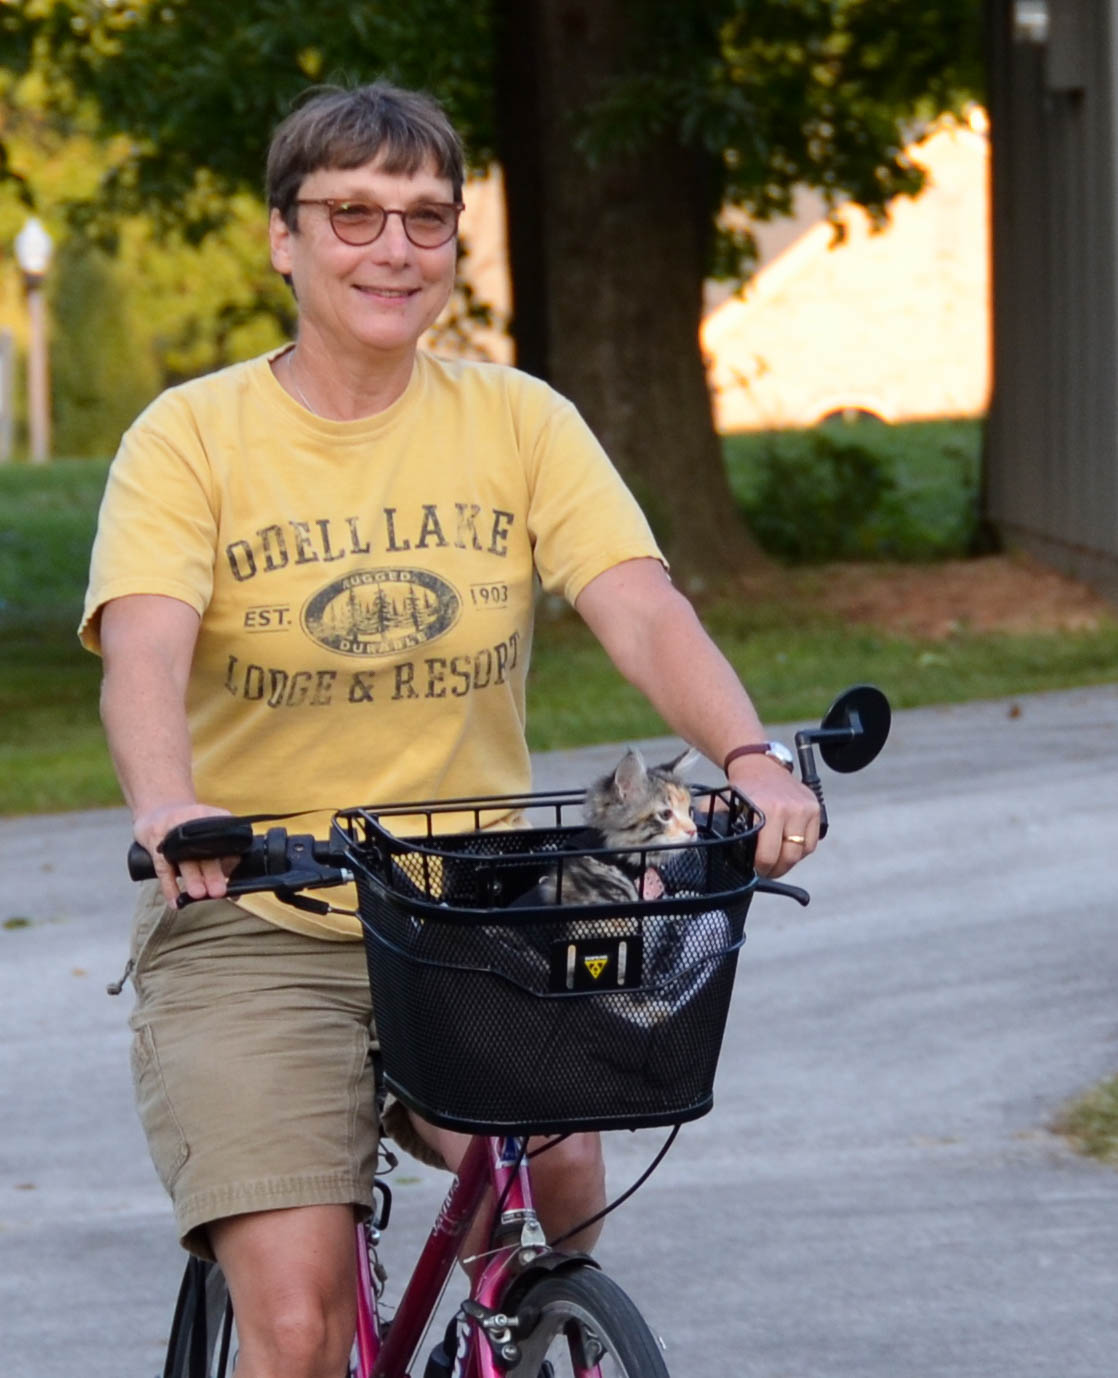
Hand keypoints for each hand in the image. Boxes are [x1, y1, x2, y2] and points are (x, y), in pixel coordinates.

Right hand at [133, 801, 234, 906]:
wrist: (157, 811)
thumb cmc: (190, 827)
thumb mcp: (208, 829)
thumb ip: (224, 853)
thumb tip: (236, 887)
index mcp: (209, 819)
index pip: (225, 837)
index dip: (231, 858)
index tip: (234, 875)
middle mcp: (191, 823)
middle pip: (204, 850)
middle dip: (212, 872)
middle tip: (219, 891)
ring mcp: (171, 833)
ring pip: (184, 858)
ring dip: (192, 878)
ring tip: (199, 894)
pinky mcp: (155, 845)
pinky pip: (163, 868)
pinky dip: (169, 886)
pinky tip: (175, 902)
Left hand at [725, 756, 819, 877]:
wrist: (760, 765)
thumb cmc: (744, 789)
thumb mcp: (726, 806)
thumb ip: (715, 824)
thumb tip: (703, 843)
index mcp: (766, 810)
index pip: (768, 855)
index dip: (761, 868)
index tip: (755, 870)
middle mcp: (789, 809)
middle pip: (789, 857)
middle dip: (776, 869)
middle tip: (767, 871)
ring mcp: (805, 809)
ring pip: (802, 851)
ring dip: (790, 861)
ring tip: (777, 859)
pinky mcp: (815, 808)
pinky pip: (812, 841)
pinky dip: (801, 849)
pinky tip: (788, 847)